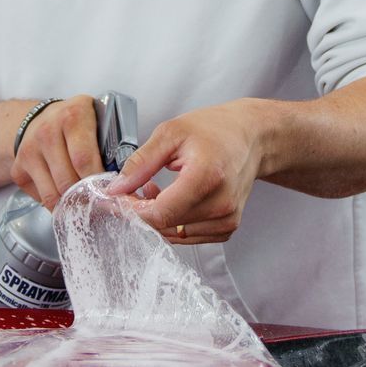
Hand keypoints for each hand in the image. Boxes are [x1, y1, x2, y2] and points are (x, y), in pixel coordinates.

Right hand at [12, 92, 105, 210]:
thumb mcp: (97, 120)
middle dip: (86, 198)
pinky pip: (40, 198)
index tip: (110, 195)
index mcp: (72, 116)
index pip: (84, 159)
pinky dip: (56, 205)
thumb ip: (111, 143)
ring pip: (52, 194)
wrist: (40, 119)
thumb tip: (124, 181)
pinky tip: (67, 200)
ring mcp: (29, 151)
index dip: (98, 183)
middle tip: (101, 207)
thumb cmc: (77, 123)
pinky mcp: (18, 168)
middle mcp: (47, 132)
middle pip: (68, 181)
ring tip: (86, 209)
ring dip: (71, 206)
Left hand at [109, 101, 267, 241]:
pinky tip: (173, 200)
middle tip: (133, 188)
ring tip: (155, 189)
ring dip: (158, 217)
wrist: (251, 137)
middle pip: (166, 225)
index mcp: (206, 177)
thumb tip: (115, 189)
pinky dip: (174, 223)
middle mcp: (221, 203)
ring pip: (175, 234)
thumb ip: (141, 163)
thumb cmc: (215, 129)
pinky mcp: (228, 226)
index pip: (160, 213)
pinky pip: (190, 236)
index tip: (114, 199)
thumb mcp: (171, 133)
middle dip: (141, 210)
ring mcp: (227, 218)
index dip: (131, 210)